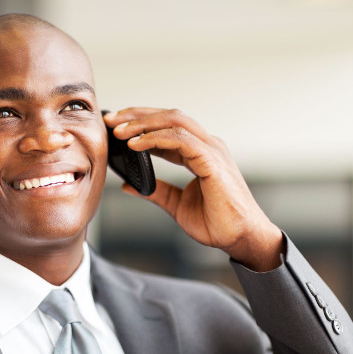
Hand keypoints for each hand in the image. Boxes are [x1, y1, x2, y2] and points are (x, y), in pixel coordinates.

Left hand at [104, 108, 283, 271]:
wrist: (241, 238)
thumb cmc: (218, 223)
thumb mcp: (177, 204)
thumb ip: (155, 191)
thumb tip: (127, 186)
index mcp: (200, 153)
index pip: (168, 127)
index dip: (141, 124)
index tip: (116, 127)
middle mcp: (207, 146)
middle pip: (170, 116)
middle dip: (137, 115)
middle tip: (111, 120)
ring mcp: (212, 150)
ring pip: (174, 121)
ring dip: (143, 123)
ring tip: (120, 131)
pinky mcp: (212, 161)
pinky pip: (180, 140)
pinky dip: (155, 139)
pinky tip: (136, 145)